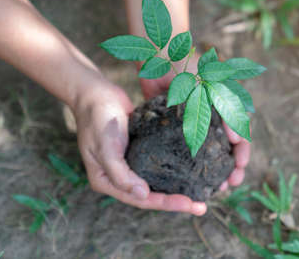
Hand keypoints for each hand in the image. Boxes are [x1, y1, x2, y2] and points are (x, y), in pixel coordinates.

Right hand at [73, 79, 205, 215]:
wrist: (96, 92)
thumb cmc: (98, 119)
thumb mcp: (106, 148)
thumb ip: (121, 174)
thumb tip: (143, 195)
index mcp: (107, 181)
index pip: (140, 200)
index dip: (166, 204)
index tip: (190, 205)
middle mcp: (119, 176)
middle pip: (151, 195)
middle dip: (175, 201)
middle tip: (201, 206)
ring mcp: (130, 163)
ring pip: (156, 181)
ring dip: (176, 187)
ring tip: (200, 192)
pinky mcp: (140, 149)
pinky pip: (158, 164)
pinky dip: (173, 168)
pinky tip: (190, 170)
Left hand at [139, 54, 251, 192]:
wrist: (160, 57)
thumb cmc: (189, 67)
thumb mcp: (212, 87)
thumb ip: (224, 111)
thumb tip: (236, 140)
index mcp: (227, 107)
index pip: (241, 134)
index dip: (242, 153)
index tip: (239, 168)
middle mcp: (215, 118)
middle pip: (228, 148)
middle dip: (231, 168)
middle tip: (228, 185)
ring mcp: (197, 123)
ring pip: (209, 152)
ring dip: (213, 171)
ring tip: (213, 189)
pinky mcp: (179, 127)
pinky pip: (189, 148)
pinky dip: (192, 164)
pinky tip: (189, 177)